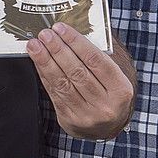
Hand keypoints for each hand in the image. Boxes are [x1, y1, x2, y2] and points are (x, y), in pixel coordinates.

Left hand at [27, 23, 133, 139]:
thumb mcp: (115, 76)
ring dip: (46, 61)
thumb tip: (76, 30)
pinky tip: (38, 62)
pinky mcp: (69, 120)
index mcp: (121, 90)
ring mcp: (86, 114)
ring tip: (35, 45)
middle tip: (45, 34)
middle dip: (58, 50)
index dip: (76, 42)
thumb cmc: (110, 94)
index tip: (61, 28)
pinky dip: (44, 74)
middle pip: (77, 72)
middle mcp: (105, 104)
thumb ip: (100, 55)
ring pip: (62, 83)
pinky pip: (53, 93)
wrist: (106, 128)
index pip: (96, 61)